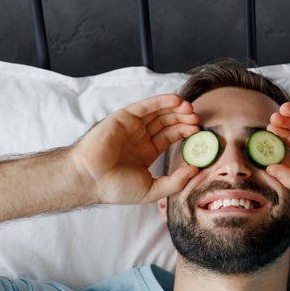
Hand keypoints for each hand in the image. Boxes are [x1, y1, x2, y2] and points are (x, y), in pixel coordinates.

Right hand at [71, 94, 199, 204]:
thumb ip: (175, 182)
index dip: (184, 132)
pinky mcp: (124, 117)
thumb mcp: (151, 189)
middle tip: (197, 119)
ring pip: (158, 112)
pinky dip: (161, 101)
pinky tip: (176, 101)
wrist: (91, 179)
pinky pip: (146, 106)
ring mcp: (132, 126)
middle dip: (183, 119)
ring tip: (190, 109)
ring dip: (175, 108)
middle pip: (166, 122)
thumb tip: (196, 170)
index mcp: (145, 152)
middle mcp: (139, 137)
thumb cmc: (115, 188)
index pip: (169, 137)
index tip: (198, 132)